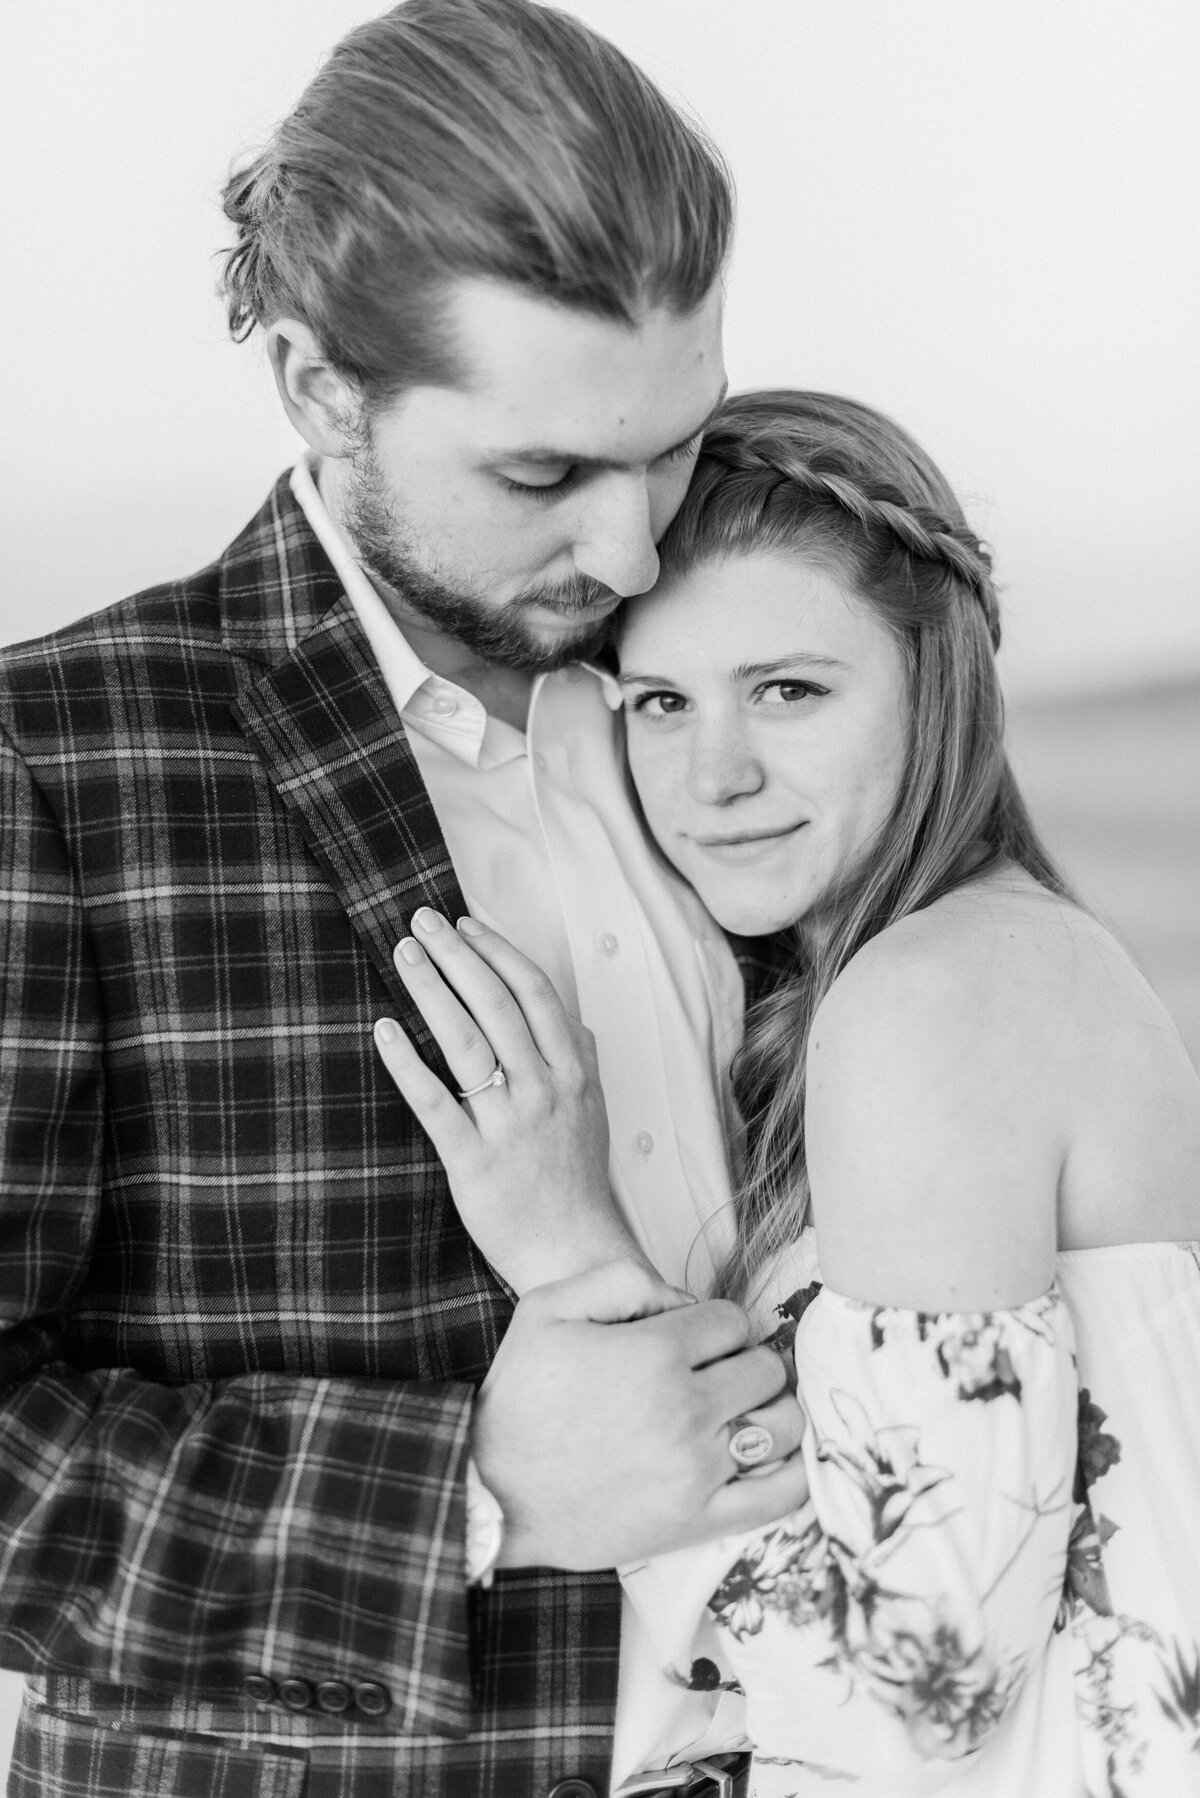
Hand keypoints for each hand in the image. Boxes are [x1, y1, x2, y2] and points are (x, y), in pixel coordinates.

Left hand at [374, 909, 639, 1293]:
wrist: (575, 1255)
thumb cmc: (578, 1183)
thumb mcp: (594, 1113)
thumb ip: (582, 1062)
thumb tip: (572, 1019)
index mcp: (574, 1074)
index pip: (535, 994)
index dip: (497, 952)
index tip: (464, 924)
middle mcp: (545, 1091)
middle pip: (496, 1005)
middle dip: (457, 956)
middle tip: (420, 922)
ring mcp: (510, 1126)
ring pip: (467, 1042)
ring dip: (432, 990)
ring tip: (404, 956)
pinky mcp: (474, 1162)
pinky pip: (435, 1103)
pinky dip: (407, 1063)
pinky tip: (383, 1031)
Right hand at [472, 1259, 809, 1570]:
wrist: (492, 1491)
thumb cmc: (520, 1396)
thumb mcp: (548, 1306)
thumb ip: (622, 1278)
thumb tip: (683, 1298)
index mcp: (654, 1353)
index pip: (733, 1321)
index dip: (715, 1324)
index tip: (694, 1340)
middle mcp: (685, 1409)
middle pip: (766, 1368)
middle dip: (745, 1362)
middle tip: (716, 1375)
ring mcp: (696, 1469)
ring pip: (784, 1425)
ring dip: (770, 1411)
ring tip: (739, 1414)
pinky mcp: (698, 1520)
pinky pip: (781, 1494)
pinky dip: (793, 1472)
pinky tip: (770, 1458)